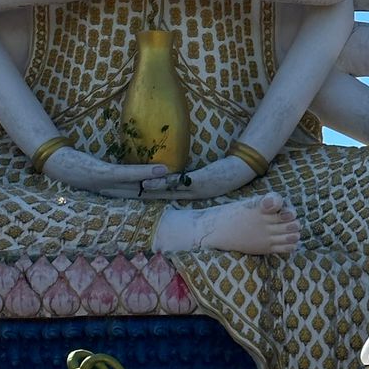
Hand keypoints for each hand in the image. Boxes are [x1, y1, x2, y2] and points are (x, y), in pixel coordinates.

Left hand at [41, 146, 168, 198]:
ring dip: (160, 185)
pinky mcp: (103, 175)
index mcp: (112, 192)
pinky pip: (127, 174)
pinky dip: (145, 173)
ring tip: (180, 182)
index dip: (159, 196)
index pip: (139, 196)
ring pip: (139, 187)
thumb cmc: (74, 166)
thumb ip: (113, 174)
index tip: (179, 194)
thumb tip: (129, 173)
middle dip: (165, 194)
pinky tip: (161, 170)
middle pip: (143, 195)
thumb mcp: (96, 171)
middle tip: (188, 192)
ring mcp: (108, 185)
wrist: (53, 162)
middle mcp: (112, 192)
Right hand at [140, 156, 256, 199]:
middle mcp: (191, 195)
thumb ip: (186, 178)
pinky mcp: (202, 181)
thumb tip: (172, 174)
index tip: (132, 196)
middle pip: (164, 197)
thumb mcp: (202, 177)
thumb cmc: (222, 173)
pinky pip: (180, 183)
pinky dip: (166, 183)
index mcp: (190, 194)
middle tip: (125, 196)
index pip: (166, 198)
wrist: (242, 170)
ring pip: (170, 192)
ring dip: (152, 191)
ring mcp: (196, 189)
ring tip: (135, 189)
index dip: (149, 198)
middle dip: (146, 197)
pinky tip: (153, 180)